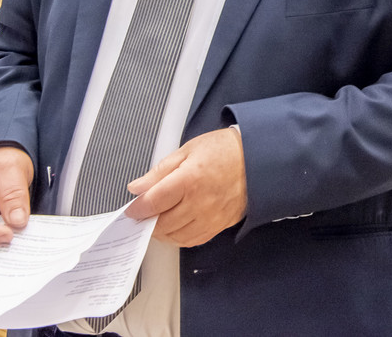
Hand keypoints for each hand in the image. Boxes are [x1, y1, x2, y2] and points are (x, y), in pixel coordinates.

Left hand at [125, 128, 246, 247]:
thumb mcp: (188, 150)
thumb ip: (160, 171)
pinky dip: (179, 237)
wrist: (259, 158)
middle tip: (144, 213)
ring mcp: (211, 217)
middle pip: (161, 224)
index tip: (132, 209)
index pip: (152, 203)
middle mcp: (199, 203)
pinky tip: (176, 227)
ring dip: (162, 232)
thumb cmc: (226, 150)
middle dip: (147, 221)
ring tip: (159, 219)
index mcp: (189, 180)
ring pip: (175, 237)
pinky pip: (192, 241)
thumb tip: (138, 187)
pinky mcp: (220, 225)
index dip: (137, 208)